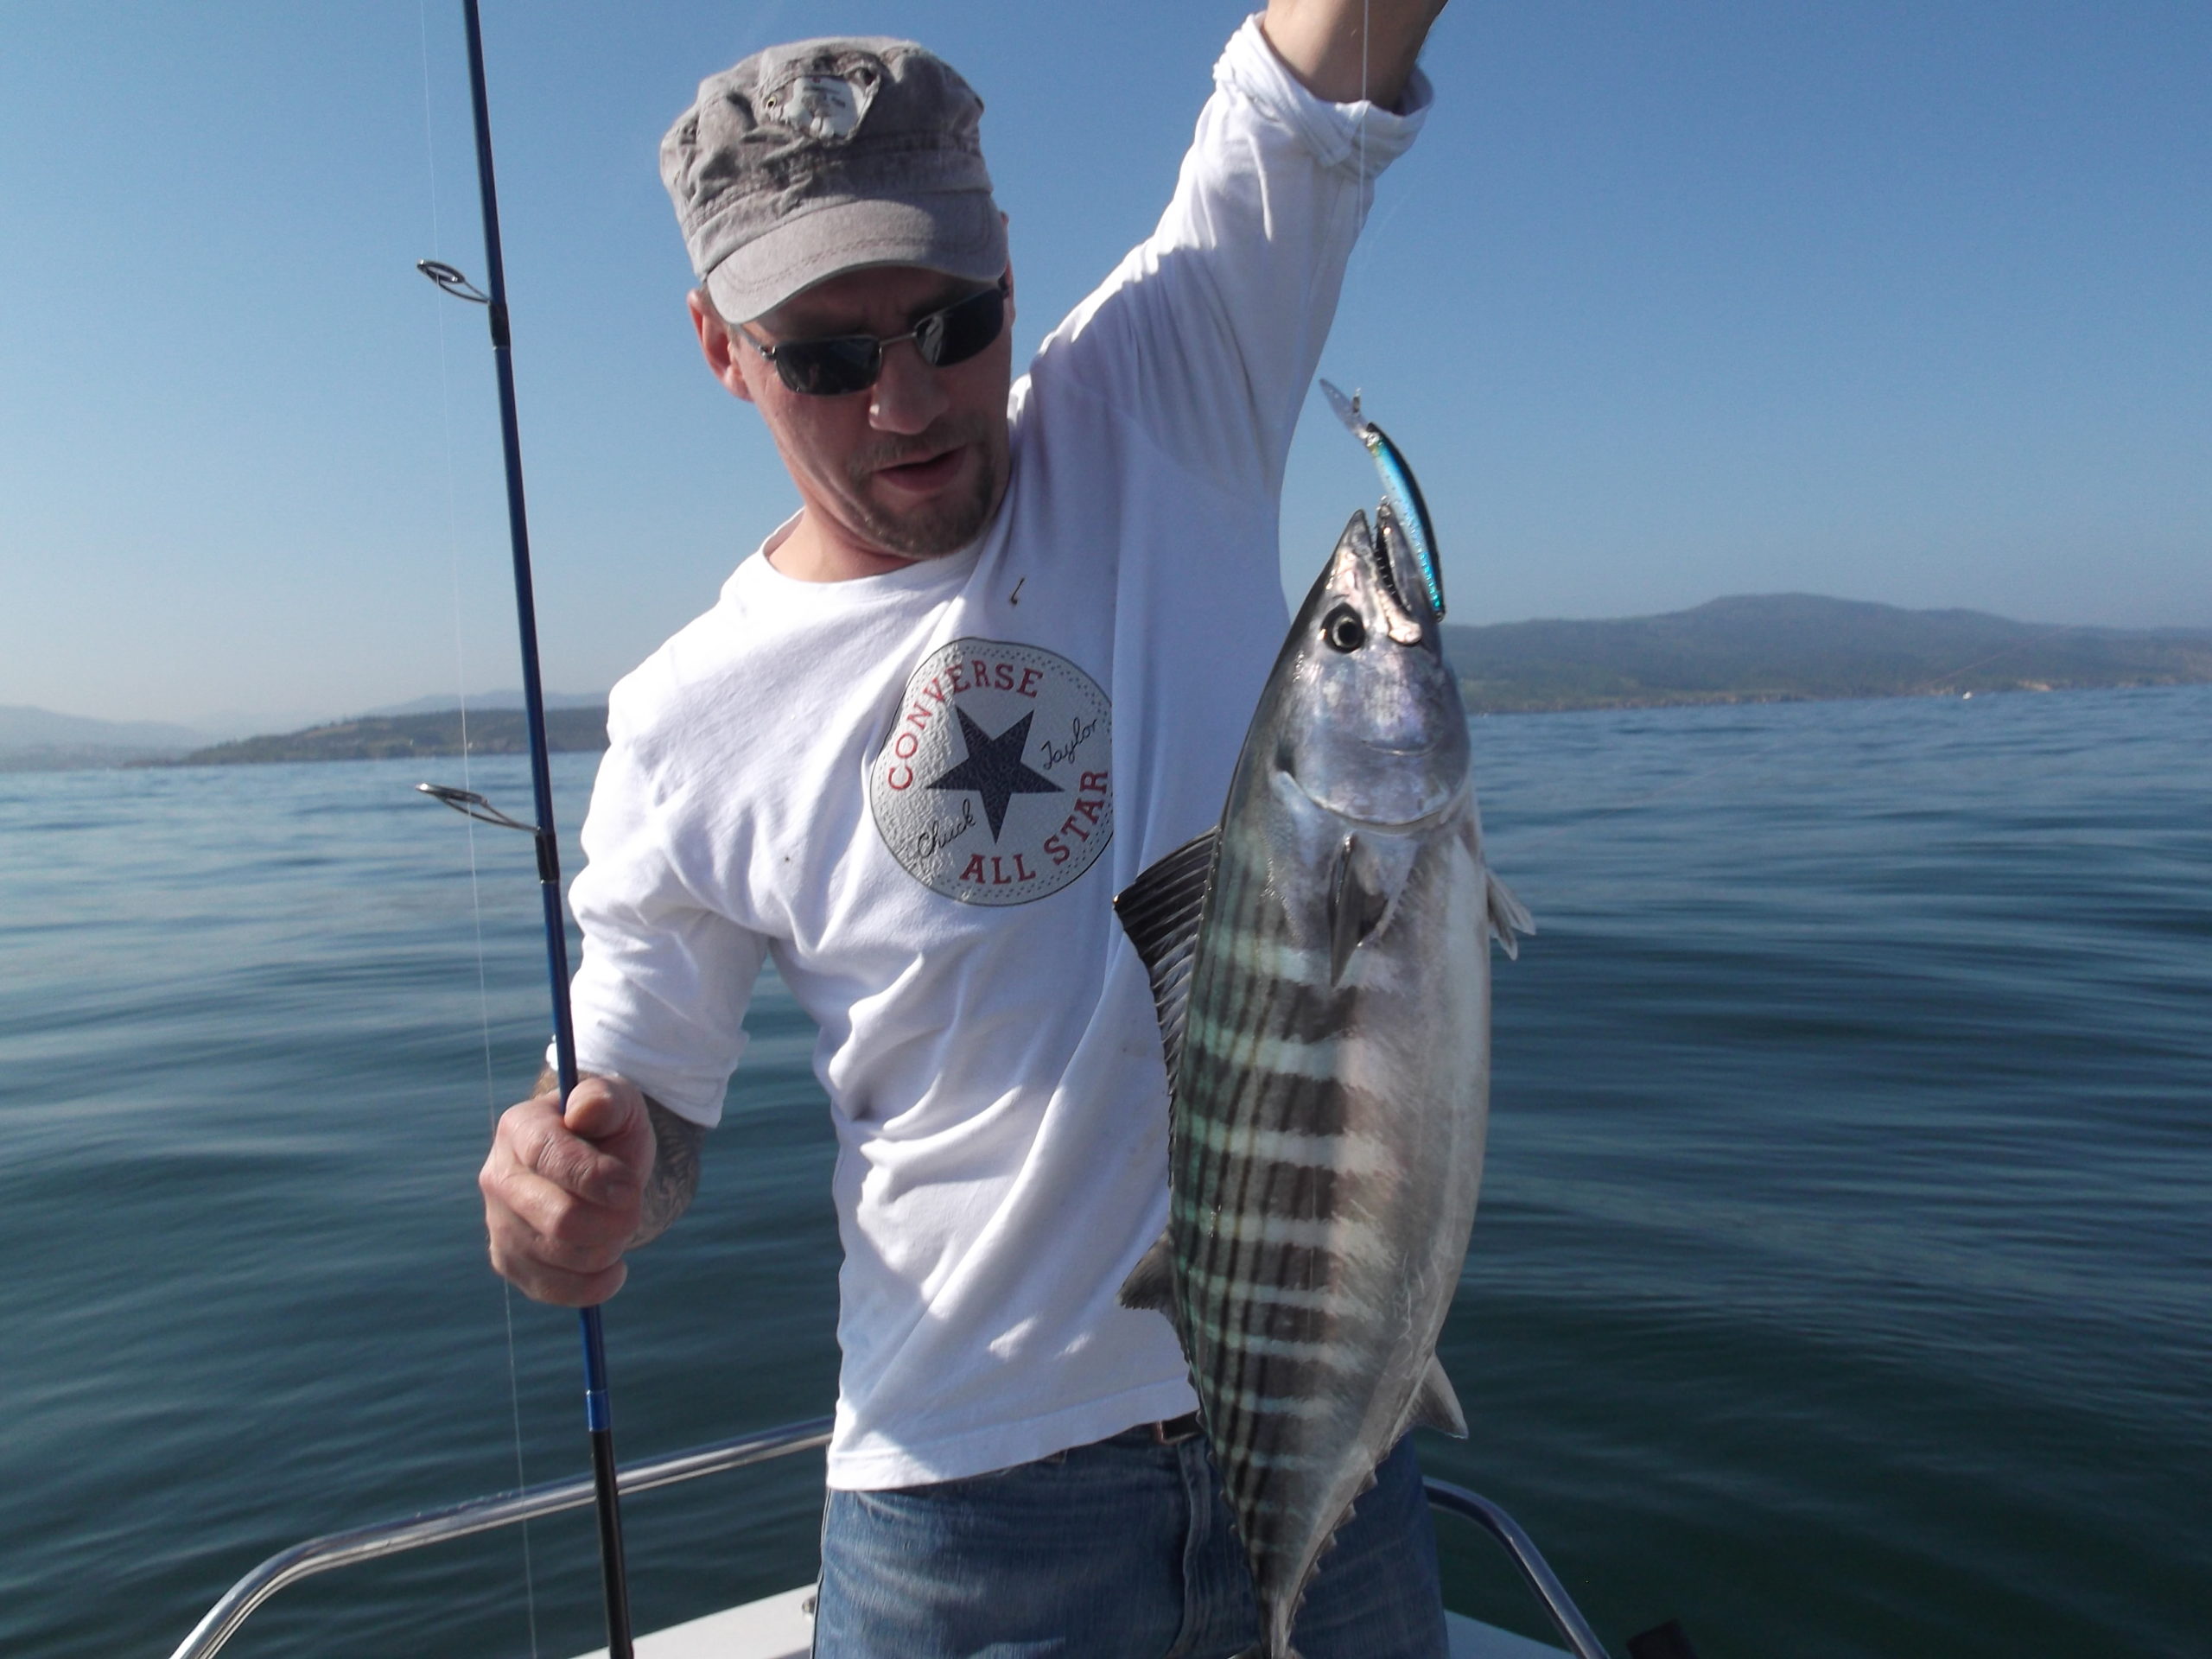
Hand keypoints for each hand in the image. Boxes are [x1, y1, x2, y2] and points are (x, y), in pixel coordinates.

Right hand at [480, 1075, 655, 1304]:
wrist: (598, 1167)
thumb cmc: (608, 1130)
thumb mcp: (618, 1102)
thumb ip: (605, 1099)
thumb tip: (584, 1112)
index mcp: (520, 1128)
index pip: (550, 1158)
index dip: (596, 1178)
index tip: (630, 1187)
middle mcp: (498, 1177)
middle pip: (559, 1219)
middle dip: (613, 1221)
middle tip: (634, 1209)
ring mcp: (498, 1223)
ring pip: (561, 1258)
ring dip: (608, 1248)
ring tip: (620, 1226)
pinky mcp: (508, 1261)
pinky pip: (553, 1290)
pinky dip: (595, 1284)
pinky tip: (613, 1265)